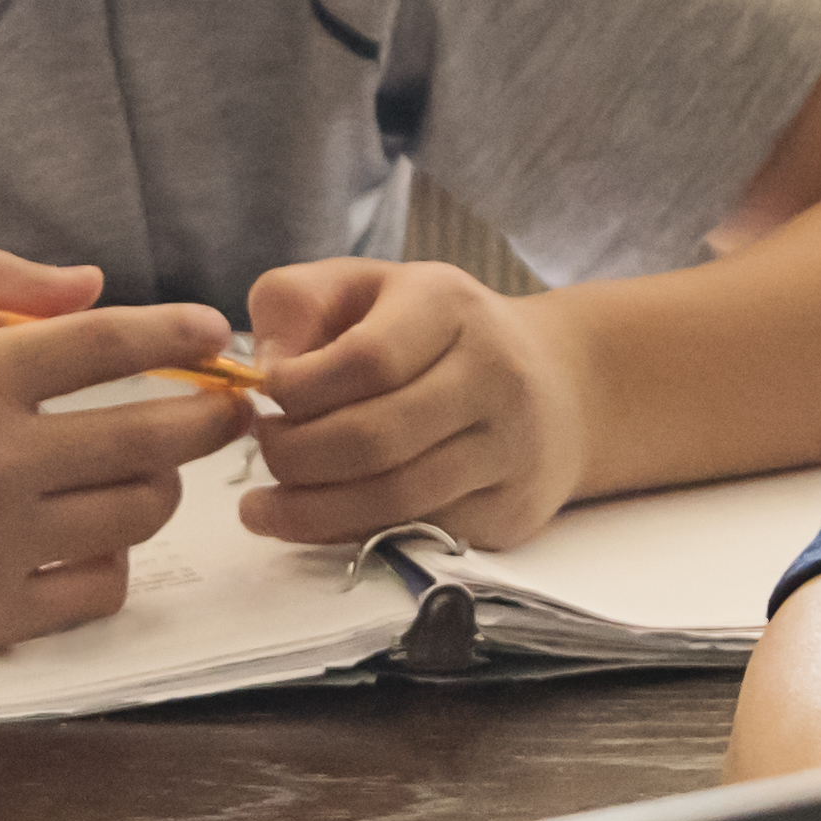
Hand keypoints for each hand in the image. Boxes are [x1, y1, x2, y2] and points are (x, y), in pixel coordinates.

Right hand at [0, 250, 257, 654]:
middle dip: (209, 419)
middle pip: (155, 438)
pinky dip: (108, 560)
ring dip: (155, 489)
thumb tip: (97, 286)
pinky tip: (86, 538)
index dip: (182, 335)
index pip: (111, 343)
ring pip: (138, 514)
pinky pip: (98, 588)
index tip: (214, 335)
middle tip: (222, 411)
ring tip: (139, 475)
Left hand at [234, 258, 592, 548]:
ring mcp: (509, 448)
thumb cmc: (431, 332)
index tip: (265, 395)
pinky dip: (352, 534)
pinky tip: (318, 519)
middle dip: (294, 455)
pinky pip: (417, 533)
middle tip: (263, 451)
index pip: (367, 359)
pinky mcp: (510, 508)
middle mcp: (492, 375)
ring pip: (393, 499)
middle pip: (373, 438)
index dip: (300, 388)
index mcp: (449, 306)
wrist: (556, 385)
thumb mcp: (363, 286)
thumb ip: (296, 305)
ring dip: (310, 511)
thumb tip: (263, 368)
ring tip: (263, 505)